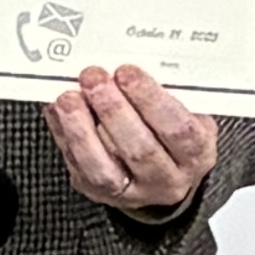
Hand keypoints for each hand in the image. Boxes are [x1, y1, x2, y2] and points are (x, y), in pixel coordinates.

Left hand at [46, 65, 219, 217]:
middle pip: (139, 149)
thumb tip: (128, 62)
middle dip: (113, 110)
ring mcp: (132, 192)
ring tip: (69, 98)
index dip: (151, 100)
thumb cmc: (174, 133)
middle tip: (94, 79)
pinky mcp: (98, 193)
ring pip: (103, 167)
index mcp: (196, 154)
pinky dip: (64, 136)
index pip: (178, 129)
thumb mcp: (188, 112)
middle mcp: (167, 180)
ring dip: (82, 129)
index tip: (127, 72)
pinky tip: (57, 112)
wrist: (162, 176)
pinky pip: (78, 166)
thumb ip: (169, 92)